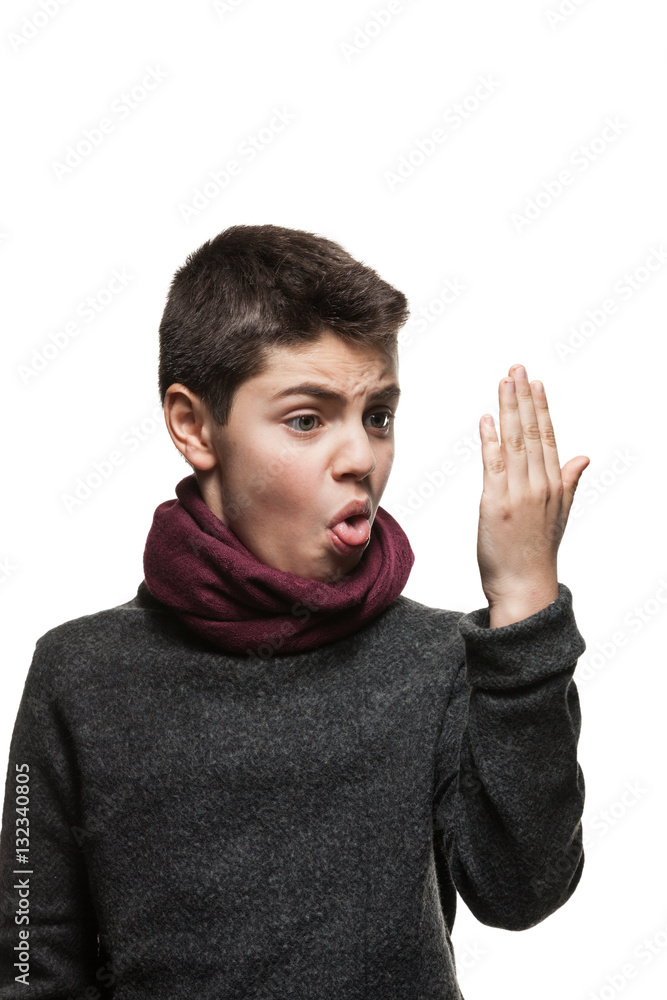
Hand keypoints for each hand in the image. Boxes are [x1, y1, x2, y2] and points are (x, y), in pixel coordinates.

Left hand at [477, 364, 588, 619]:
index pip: (547, 437)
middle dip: (523, 398)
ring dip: (508, 410)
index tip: (535, 382)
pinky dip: (490, 441)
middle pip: (531, 433)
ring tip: (504, 382)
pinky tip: (486, 419)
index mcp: (554, 485)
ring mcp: (519, 494)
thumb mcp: (560, 514)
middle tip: (516, 368)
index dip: (540, 408)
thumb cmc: (537, 551)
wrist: (524, 585)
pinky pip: (494, 466)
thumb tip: (584, 456)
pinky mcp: (497, 504)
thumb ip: (569, 481)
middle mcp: (539, 485)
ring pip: (514, 442)